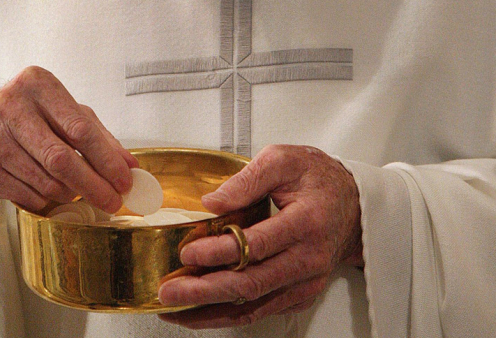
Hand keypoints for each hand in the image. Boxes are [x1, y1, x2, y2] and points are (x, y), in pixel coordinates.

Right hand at [0, 66, 137, 226]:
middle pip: (62, 158)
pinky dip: (46, 201)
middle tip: (112, 200)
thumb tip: (131, 166)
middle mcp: (9, 106)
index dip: (107, 160)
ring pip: (46, 182)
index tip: (125, 180)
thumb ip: (99, 137)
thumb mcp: (63, 115)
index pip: (80, 128)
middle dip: (94, 185)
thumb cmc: (26, 119)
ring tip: (76, 191)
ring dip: (70, 193)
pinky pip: (27, 196)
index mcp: (36, 85)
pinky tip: (49, 192)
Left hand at [158, 144, 361, 328]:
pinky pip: (261, 310)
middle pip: (252, 283)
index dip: (220, 252)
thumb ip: (247, 179)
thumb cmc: (319, 180)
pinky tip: (200, 312)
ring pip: (254, 305)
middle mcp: (309, 258)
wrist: (354, 206)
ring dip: (210, 310)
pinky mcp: (300, 294)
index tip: (188, 252)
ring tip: (175, 309)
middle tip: (169, 292)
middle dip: (205, 291)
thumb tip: (211, 203)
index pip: (257, 244)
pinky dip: (228, 314)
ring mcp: (306, 281)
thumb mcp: (284, 160)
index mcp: (307, 222)